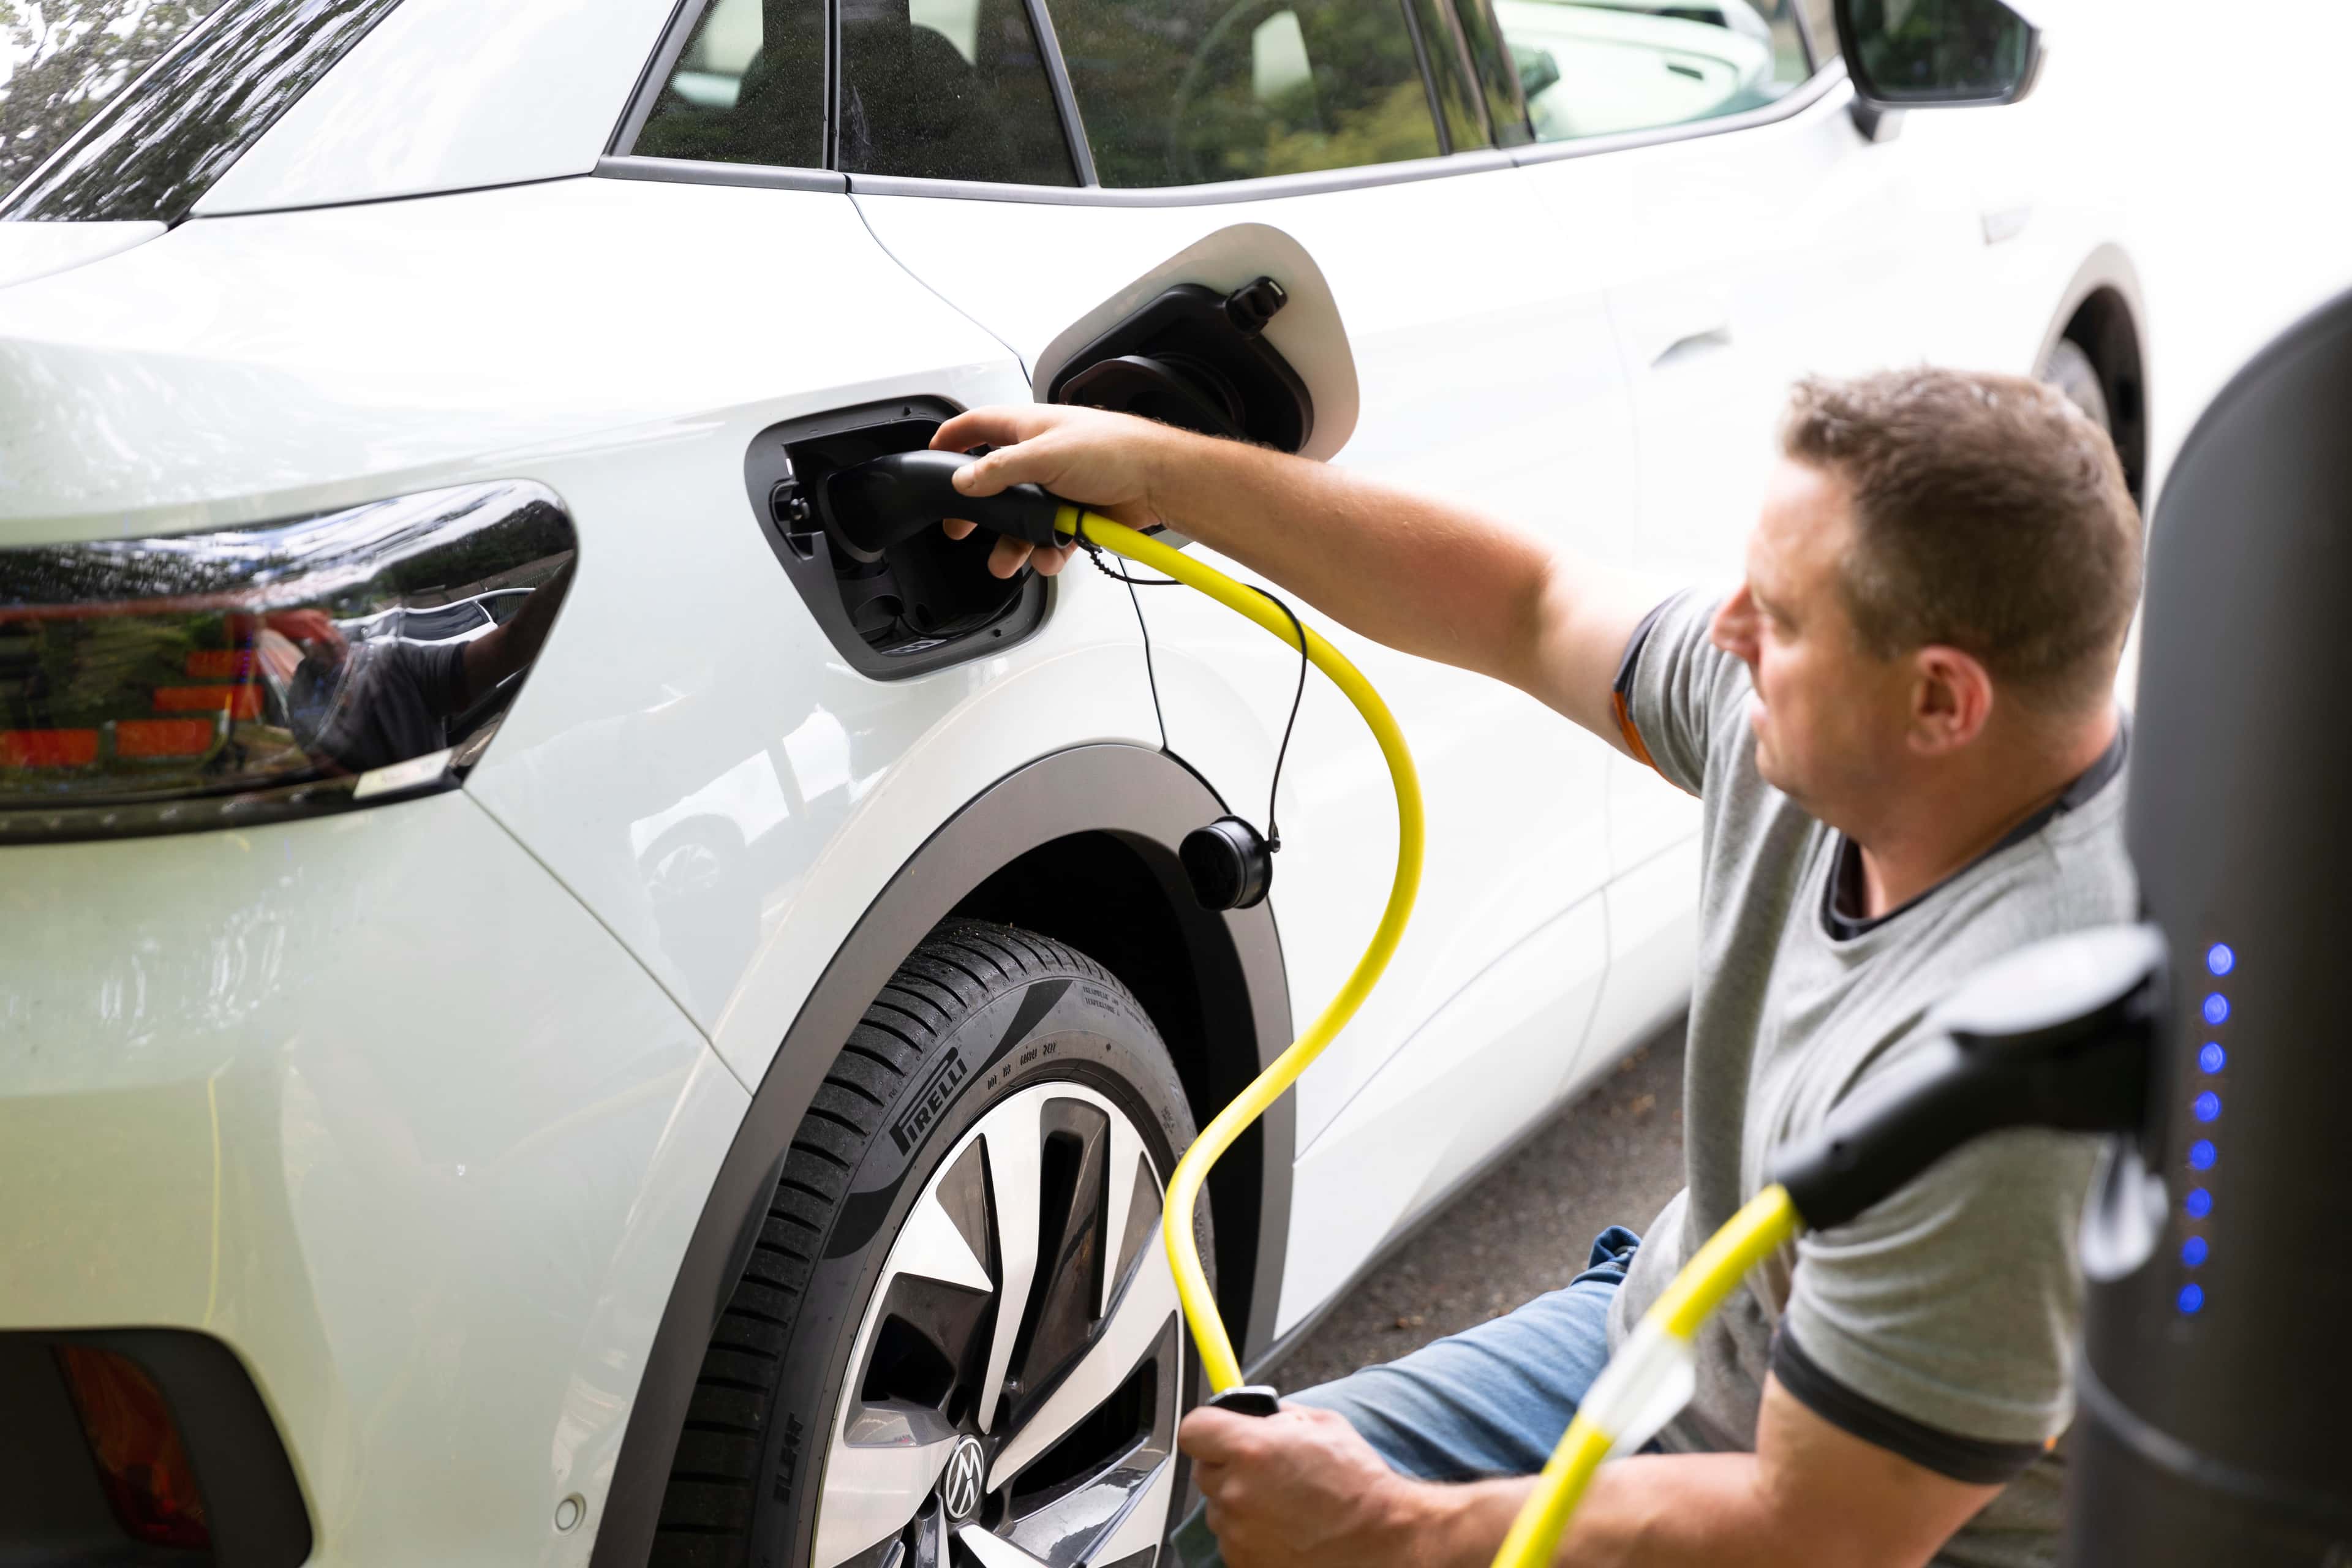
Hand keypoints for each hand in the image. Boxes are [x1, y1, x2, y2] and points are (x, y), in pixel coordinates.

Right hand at [929, 404, 1187, 578]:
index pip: (978, 426)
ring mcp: (1058, 489)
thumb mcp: (1046, 454)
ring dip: (1012, 544)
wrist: (1161, 479)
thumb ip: (1000, 469)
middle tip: (961, 528)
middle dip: (977, 510)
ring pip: (1022, 521)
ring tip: (1006, 561)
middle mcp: (1041, 458)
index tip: (932, 456)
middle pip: (994, 484)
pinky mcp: (1076, 516)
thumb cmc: (1114, 448)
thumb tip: (964, 481)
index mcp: (1029, 429)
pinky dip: (1047, 552)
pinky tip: (1049, 557)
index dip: (952, 438)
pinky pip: (1050, 539)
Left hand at [1180, 1403, 1440, 1567]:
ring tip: (1282, 1502)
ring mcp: (1238, 1532)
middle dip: (1228, 1465)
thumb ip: (1279, 1415)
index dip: (1208, 1427)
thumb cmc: (1358, 1483)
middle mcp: (1237, 1491)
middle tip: (1262, 1468)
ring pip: (1218, 1507)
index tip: (1219, 1431)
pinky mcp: (1244, 1561)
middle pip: (1205, 1470)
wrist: (1380, 1538)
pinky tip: (1283, 1526)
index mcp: (1251, 1449)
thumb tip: (1258, 1414)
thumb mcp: (1322, 1424)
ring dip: (1240, 1501)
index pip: (1193, 1429)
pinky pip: (1231, 1539)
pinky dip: (1249, 1532)